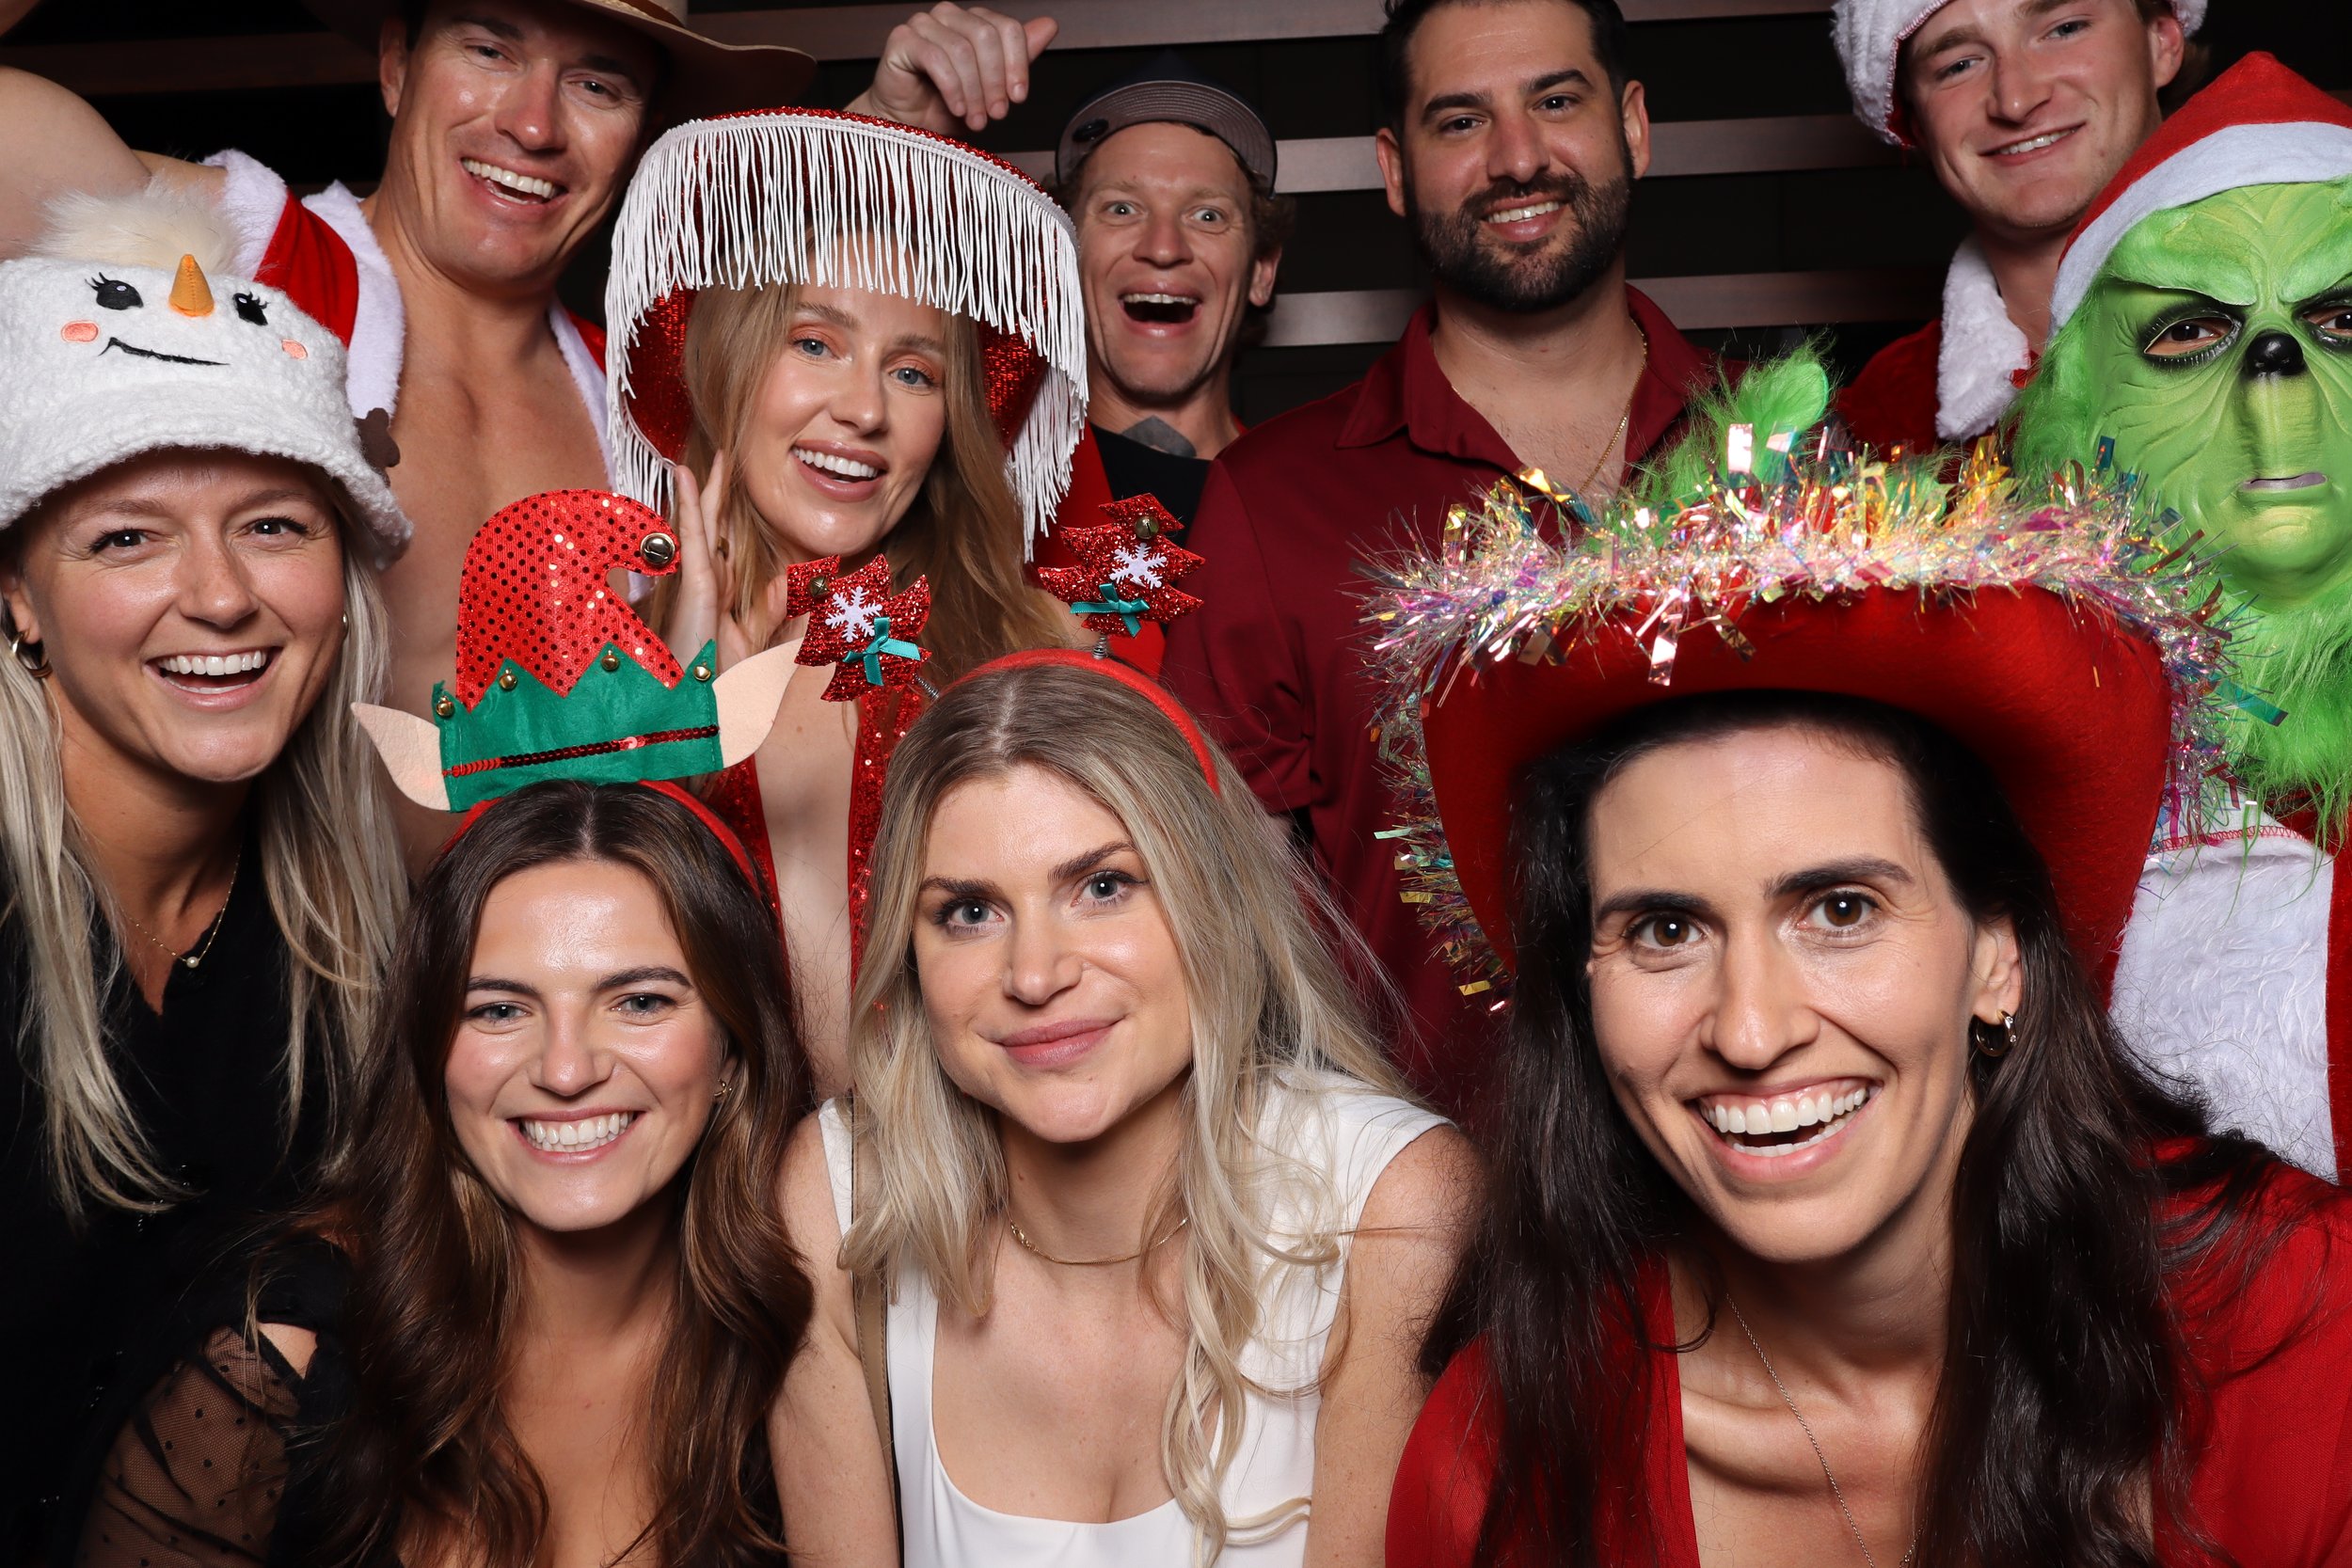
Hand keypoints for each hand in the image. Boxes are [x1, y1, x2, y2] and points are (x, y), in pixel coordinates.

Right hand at [665, 454, 803, 674]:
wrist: (695, 699)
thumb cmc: (719, 674)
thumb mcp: (757, 635)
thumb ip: (774, 609)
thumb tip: (790, 580)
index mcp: (720, 590)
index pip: (726, 541)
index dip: (729, 513)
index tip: (735, 489)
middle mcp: (707, 579)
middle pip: (714, 524)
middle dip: (717, 492)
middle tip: (723, 458)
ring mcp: (698, 578)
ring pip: (702, 521)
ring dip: (704, 487)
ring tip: (707, 457)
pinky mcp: (695, 582)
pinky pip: (693, 534)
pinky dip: (688, 503)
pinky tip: (684, 475)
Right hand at [845, 4, 1057, 135]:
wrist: (909, 128)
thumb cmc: (946, 106)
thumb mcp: (992, 86)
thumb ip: (1018, 57)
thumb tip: (1049, 25)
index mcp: (973, 21)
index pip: (1007, 28)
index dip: (1017, 64)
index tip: (1018, 97)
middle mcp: (948, 15)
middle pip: (986, 36)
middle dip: (995, 81)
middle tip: (996, 114)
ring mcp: (923, 24)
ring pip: (962, 50)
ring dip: (974, 91)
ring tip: (976, 119)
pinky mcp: (902, 40)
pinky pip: (936, 59)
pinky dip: (952, 89)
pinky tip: (958, 109)